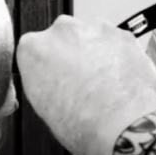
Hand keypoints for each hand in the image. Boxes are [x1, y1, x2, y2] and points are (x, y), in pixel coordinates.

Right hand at [17, 16, 155, 154]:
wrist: (122, 125)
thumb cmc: (83, 123)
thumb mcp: (43, 108)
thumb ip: (43, 82)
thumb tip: (53, 83)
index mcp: (33, 49)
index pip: (34, 51)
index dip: (47, 67)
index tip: (55, 78)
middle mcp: (62, 31)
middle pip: (63, 38)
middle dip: (71, 55)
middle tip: (80, 83)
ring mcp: (94, 29)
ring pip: (91, 37)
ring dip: (94, 53)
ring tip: (102, 84)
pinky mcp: (122, 34)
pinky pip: (116, 42)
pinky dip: (117, 56)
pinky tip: (119, 79)